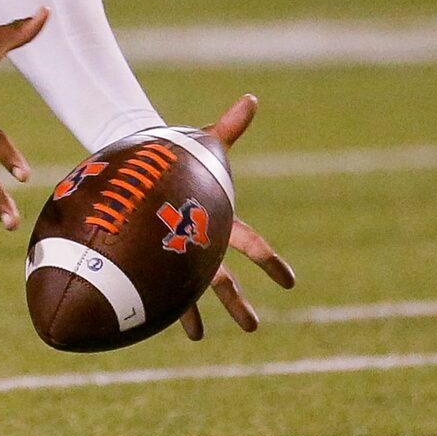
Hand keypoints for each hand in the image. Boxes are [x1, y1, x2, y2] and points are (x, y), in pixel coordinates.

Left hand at [177, 94, 298, 338]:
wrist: (148, 171)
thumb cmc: (181, 160)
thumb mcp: (206, 145)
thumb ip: (228, 127)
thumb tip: (251, 98)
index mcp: (219, 220)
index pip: (248, 243)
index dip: (268, 262)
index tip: (288, 281)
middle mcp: (204, 243)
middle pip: (224, 277)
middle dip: (237, 301)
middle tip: (253, 327)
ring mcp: (183, 255)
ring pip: (199, 290)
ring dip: (208, 312)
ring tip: (211, 337)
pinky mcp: (160, 261)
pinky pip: (169, 292)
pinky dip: (178, 312)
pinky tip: (187, 333)